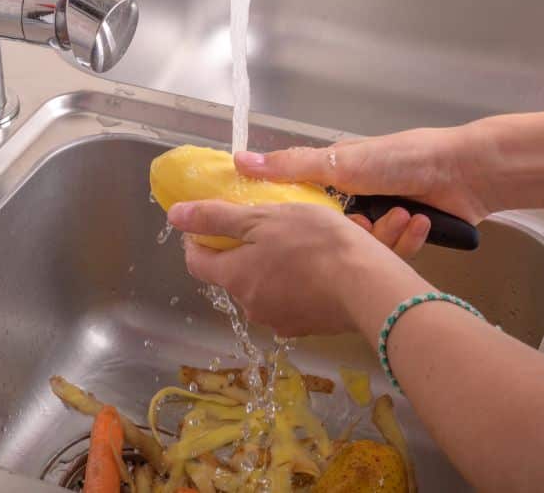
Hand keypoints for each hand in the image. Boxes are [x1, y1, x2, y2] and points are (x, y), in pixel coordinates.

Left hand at [168, 200, 430, 336]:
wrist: (369, 286)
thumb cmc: (314, 242)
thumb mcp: (263, 218)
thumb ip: (216, 218)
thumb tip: (174, 216)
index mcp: (234, 276)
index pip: (197, 262)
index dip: (197, 240)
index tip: (207, 224)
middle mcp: (250, 305)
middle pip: (231, 275)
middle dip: (239, 252)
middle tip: (262, 226)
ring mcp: (278, 320)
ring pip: (261, 287)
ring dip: (268, 267)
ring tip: (294, 243)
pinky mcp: (305, 327)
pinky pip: (287, 300)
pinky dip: (292, 283)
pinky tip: (313, 267)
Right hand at [234, 127, 488, 257]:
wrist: (466, 172)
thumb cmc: (400, 159)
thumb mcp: (339, 161)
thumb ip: (291, 167)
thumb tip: (238, 160)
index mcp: (333, 176)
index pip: (299, 206)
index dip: (292, 222)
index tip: (282, 241)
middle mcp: (353, 199)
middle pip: (330, 232)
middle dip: (344, 236)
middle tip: (356, 231)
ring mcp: (379, 218)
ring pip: (361, 246)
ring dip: (382, 236)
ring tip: (399, 217)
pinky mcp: (403, 236)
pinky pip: (391, 251)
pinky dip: (405, 239)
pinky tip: (418, 223)